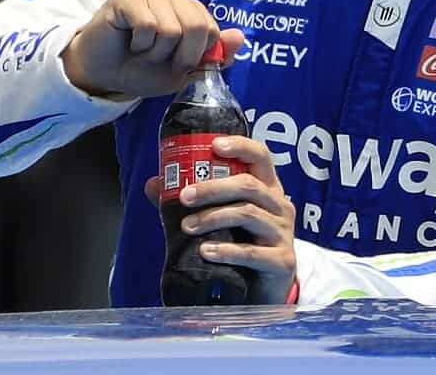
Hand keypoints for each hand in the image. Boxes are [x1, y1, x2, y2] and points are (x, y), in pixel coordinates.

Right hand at [62, 0, 244, 97]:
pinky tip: (129, 41)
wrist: (103, 74)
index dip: (196, 56)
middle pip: (197, 27)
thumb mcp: (184, 70)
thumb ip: (214, 55)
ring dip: (155, 52)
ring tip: (141, 49)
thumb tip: (240, 37)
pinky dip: (139, 44)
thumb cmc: (142, 69)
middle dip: (179, 56)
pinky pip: (147, 25)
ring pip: (171, 29)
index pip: (212, 31)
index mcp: (191, 7)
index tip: (177, 64)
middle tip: (158, 59)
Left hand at [144, 135, 295, 303]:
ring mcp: (283, 233)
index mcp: (268, 190)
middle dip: (214, 188)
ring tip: (187, 227)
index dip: (240, 146)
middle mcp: (280, 206)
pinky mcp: (281, 261)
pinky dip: (226, 251)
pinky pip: (252, 252)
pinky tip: (206, 251)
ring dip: (214, 217)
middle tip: (185, 196)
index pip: (261, 157)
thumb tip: (153, 184)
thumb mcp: (224, 221)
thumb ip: (193, 202)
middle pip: (249, 186)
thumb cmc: (245, 246)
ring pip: (249, 214)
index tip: (214, 145)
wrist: (268, 291)